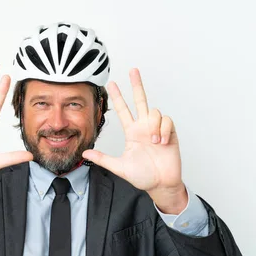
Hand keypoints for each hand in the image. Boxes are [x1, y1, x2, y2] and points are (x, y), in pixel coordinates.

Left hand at [82, 68, 186, 212]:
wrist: (160, 184)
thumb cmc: (142, 176)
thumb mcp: (119, 167)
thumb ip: (103, 159)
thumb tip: (85, 154)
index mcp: (132, 132)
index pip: (123, 110)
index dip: (118, 97)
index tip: (111, 84)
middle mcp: (144, 127)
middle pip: (140, 100)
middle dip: (137, 85)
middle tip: (132, 70)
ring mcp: (157, 129)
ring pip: (154, 111)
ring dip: (153, 125)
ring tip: (153, 142)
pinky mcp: (170, 133)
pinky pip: (167, 121)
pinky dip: (164, 130)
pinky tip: (161, 143)